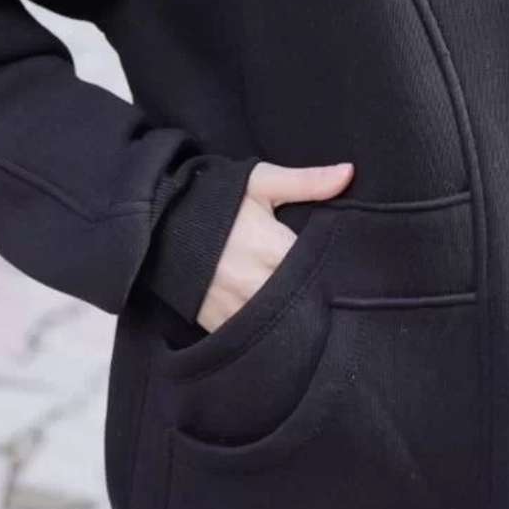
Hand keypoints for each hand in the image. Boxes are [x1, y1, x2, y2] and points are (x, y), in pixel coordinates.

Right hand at [196, 160, 353, 334]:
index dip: (331, 270)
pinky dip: (265, 330)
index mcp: (274, 249)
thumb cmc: (214, 201)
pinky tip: (273, 319)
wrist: (158, 222)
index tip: (338, 267)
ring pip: (280, 324)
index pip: (318, 269)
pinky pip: (253, 336)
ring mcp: (237, 308)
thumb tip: (349, 172)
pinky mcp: (219, 324)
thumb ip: (307, 182)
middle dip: (313, 296)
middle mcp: (257, 284)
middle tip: (319, 287)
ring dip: (291, 316)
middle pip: (303, 301)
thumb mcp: (260, 183)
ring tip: (298, 304)